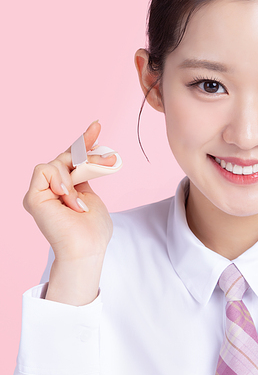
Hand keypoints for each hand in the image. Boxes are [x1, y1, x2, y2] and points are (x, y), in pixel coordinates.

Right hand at [23, 121, 116, 262]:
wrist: (86, 248)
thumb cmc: (92, 230)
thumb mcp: (91, 196)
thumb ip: (83, 177)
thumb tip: (87, 157)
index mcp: (64, 189)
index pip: (71, 160)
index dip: (83, 142)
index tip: (97, 126)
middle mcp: (50, 189)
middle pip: (66, 157)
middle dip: (88, 154)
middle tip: (108, 159)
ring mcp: (40, 192)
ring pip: (57, 162)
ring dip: (75, 176)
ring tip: (80, 201)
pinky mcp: (33, 197)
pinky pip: (44, 169)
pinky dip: (59, 179)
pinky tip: (66, 194)